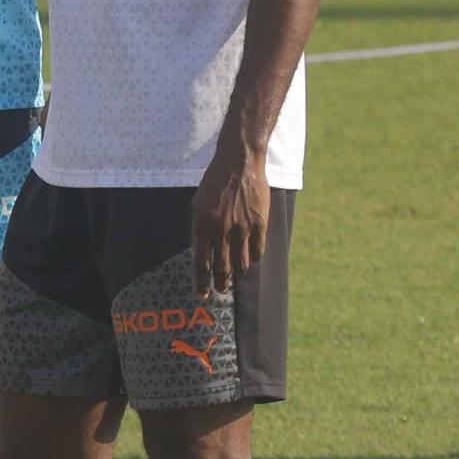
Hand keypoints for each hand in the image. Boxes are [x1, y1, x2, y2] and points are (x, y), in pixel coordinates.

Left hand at [190, 140, 269, 298]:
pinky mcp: (260, 225)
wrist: (238, 163)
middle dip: (220, 283)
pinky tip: (250, 257)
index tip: (202, 294)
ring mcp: (242, 228)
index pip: (201, 263)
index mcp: (202, 225)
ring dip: (237, 270)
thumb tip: (202, 252)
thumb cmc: (214, 183)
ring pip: (241, 262)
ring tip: (234, 274)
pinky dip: (253, 257)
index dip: (201, 282)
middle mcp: (221, 230)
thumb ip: (199, 228)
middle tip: (220, 290)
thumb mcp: (198, 204)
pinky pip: (258, 251)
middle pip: (221, 268)